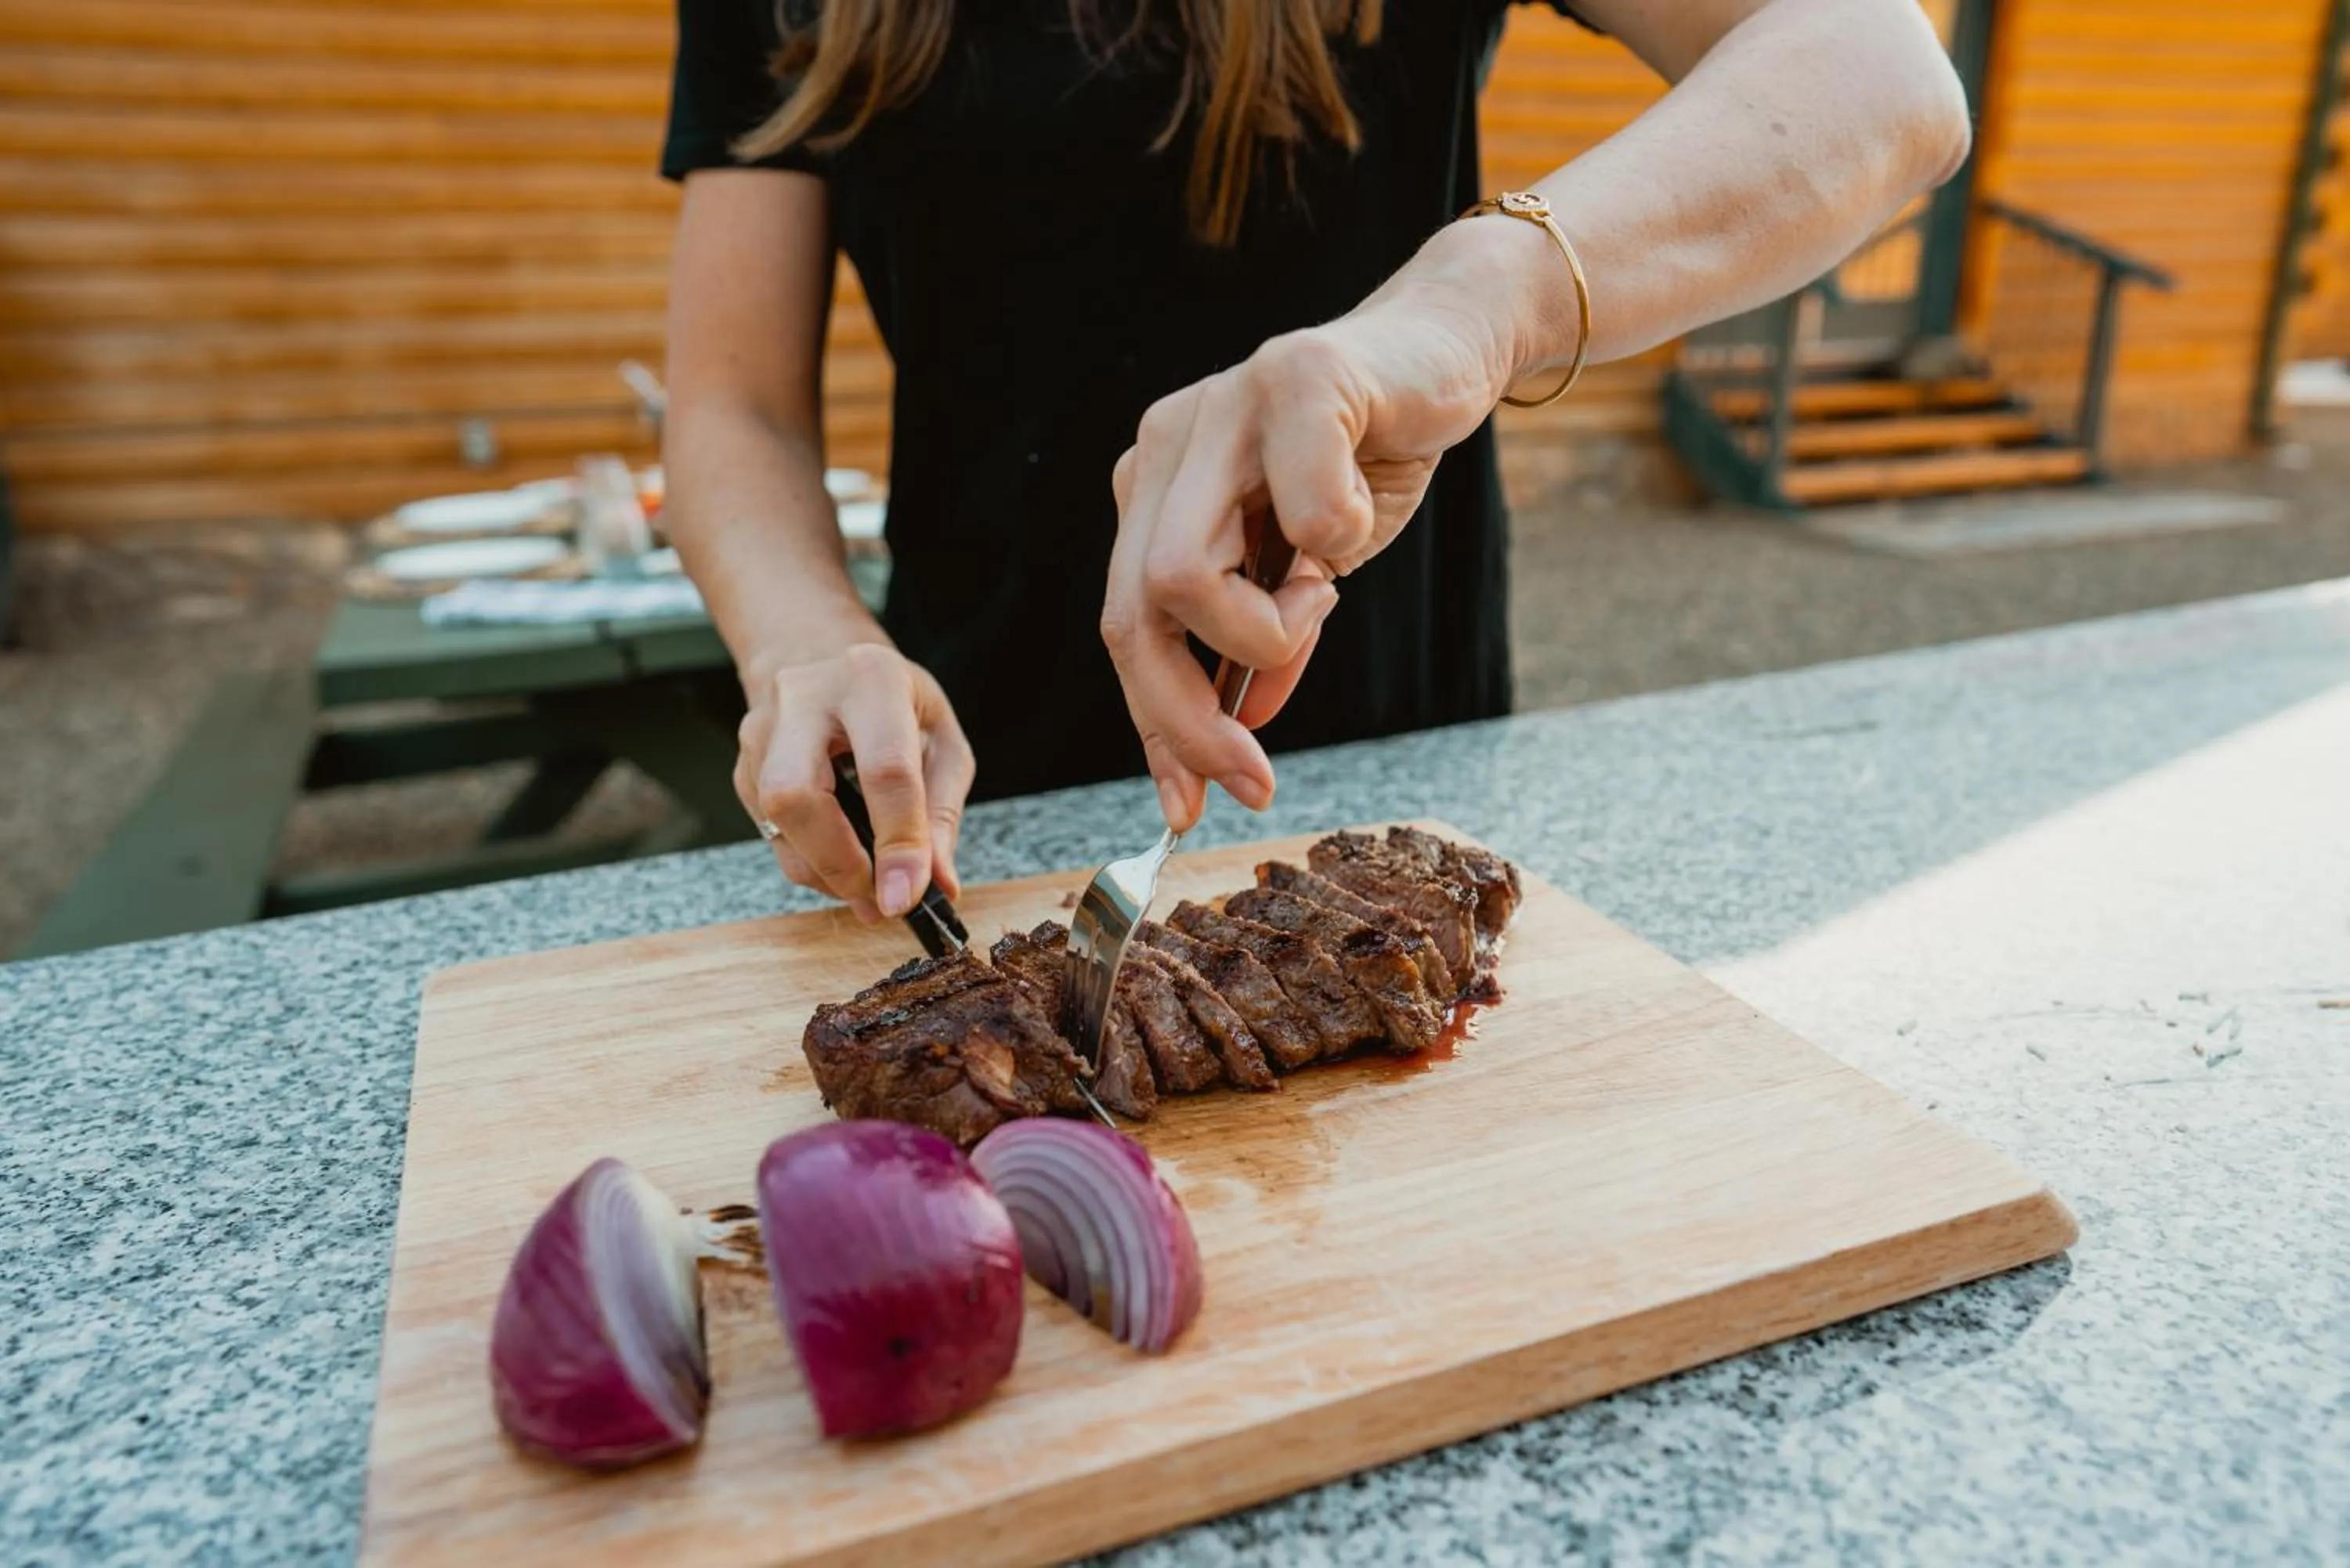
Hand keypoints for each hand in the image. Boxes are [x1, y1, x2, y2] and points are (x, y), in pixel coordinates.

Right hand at [733, 643, 975, 920]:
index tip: (909, 897)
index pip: (884, 770)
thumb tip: (938, 884)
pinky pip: (771, 834)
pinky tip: (843, 866)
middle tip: (880, 901)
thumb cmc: (893, 703)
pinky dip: (811, 864)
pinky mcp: (743, 766)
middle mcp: (803, 699)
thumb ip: (941, 812)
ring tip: (870, 892)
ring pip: (776, 819)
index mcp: (870, 679)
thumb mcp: (941, 741)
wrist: (824, 660)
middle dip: (839, 861)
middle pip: (797, 793)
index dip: (898, 842)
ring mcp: (762, 731)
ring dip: (826, 873)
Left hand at [1101, 244, 1532, 830]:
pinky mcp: (1293, 379)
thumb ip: (1267, 641)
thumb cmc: (1371, 459)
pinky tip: (1361, 513)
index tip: (1187, 810)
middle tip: (1254, 776)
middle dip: (1187, 720)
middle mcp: (1166, 446)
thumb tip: (1239, 729)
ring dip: (1269, 628)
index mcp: (1156, 491)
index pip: (1128, 628)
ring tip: (1324, 590)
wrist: (1448, 350)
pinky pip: (1305, 516)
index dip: (1155, 729)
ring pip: (1182, 578)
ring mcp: (1217, 407)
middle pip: (1133, 616)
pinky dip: (1343, 542)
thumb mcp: (1309, 572)